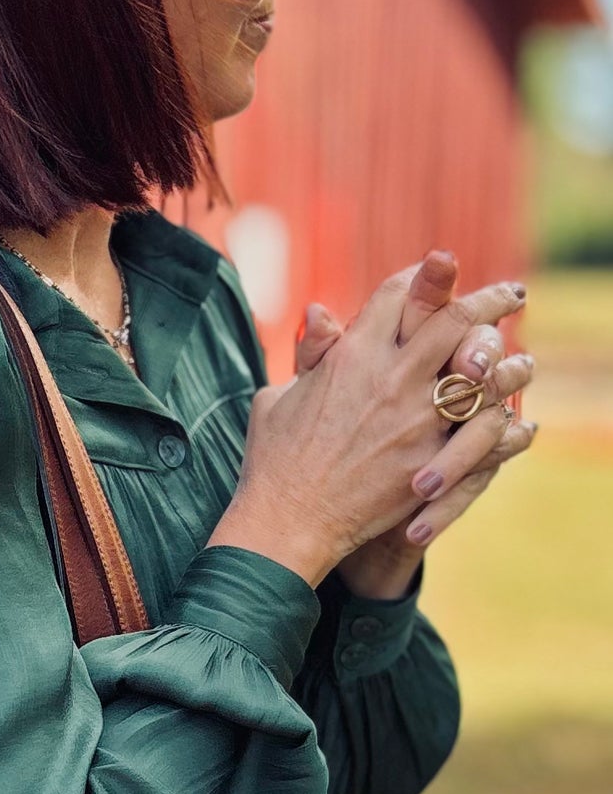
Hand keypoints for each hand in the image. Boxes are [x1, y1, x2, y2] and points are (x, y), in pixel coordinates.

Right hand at [293, 251, 538, 598]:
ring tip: (520, 358)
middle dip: (491, 300)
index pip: (401, 292)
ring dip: (506, 358)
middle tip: (513, 296)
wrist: (287, 521)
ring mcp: (416, 417)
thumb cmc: (274, 462)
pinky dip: (502, 420)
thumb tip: (318, 311)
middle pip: (456, 317)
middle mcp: (391, 376)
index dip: (425, 277)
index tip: (443, 272)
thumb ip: (309, 353)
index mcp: (352, 354)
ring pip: (481, 367)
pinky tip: (513, 416)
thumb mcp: (278, 396)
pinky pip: (484, 427)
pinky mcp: (431, 458)